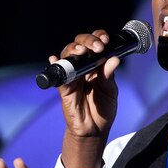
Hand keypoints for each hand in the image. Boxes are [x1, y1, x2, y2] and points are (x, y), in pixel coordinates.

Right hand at [54, 30, 119, 167]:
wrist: (95, 130)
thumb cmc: (102, 110)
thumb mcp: (111, 91)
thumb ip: (109, 76)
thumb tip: (113, 59)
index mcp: (95, 65)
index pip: (94, 44)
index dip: (97, 37)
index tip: (105, 39)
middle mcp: (82, 67)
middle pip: (79, 45)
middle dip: (87, 41)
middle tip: (98, 47)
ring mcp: (72, 76)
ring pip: (67, 55)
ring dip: (73, 50)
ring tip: (82, 52)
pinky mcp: (64, 88)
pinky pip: (58, 74)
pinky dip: (55, 64)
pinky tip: (54, 58)